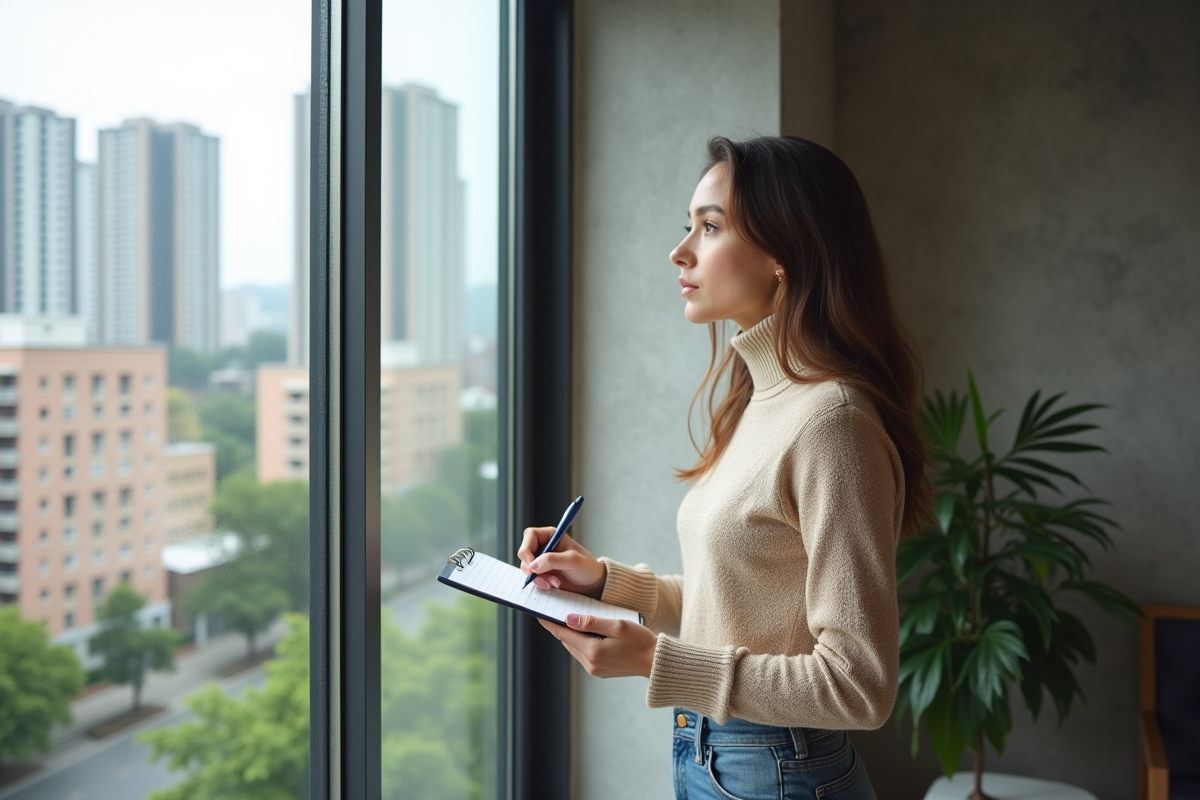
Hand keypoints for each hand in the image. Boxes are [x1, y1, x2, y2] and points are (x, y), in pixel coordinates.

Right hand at [518, 526, 605, 597]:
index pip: (530, 535)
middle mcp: (544, 546)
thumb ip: (553, 560)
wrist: (593, 584)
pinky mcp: (542, 574)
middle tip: (545, 579)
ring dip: (538, 578)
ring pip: (527, 567)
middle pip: (525, 553)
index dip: (527, 549)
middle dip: (533, 568)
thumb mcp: (573, 561)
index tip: (533, 565)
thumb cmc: (587, 567)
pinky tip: (552, 586)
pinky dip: (539, 583)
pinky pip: (532, 578)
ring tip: (554, 583)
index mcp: (551, 535)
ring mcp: (542, 561)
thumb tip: (533, 564)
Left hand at [539, 614, 657, 677]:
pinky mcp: (600, 671)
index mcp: (593, 651)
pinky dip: (581, 643)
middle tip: (552, 613)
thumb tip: (569, 619)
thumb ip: (592, 621)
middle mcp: (591, 664)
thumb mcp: (617, 625)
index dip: (550, 624)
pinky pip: (583, 654)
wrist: (656, 662)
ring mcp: (595, 669)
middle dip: (560, 628)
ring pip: (575, 648)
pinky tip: (585, 633)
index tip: (540, 615)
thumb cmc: (641, 641)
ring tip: (568, 621)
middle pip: (567, 642)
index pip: (564, 634)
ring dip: (571, 636)